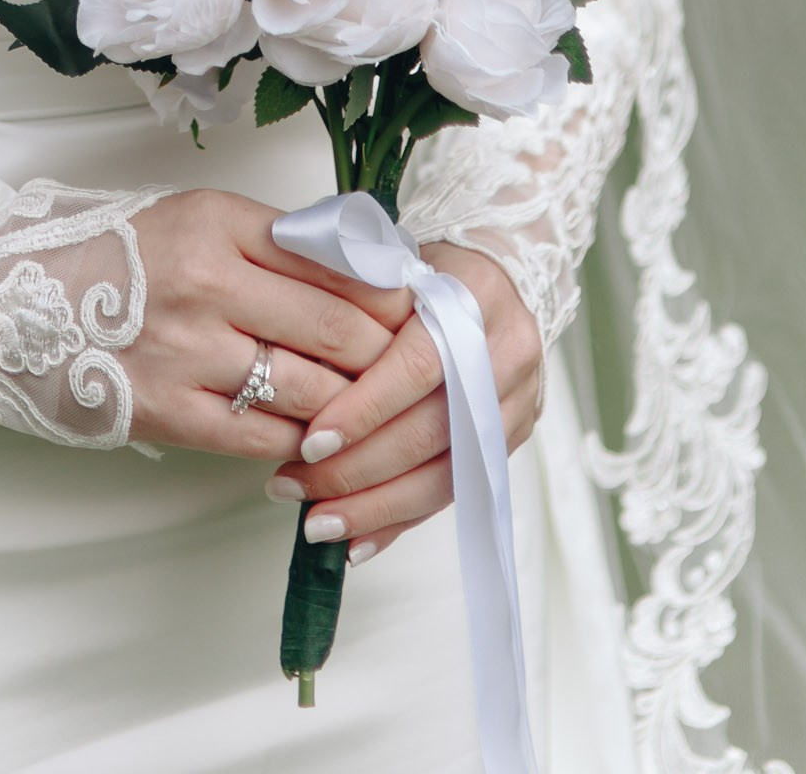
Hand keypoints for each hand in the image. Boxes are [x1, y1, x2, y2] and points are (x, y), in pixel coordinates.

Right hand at [127, 190, 412, 457]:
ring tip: (369, 410)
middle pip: (335, 328)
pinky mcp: (167, 410)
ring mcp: (186, 350)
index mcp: (218, 223)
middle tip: (409, 369)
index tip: (414, 312)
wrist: (14, 299)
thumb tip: (367, 271)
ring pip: (309, 389)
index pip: (336, 262)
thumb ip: (272, 244)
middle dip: (386, 356)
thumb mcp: (194, 220)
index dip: (390, 295)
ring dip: (351, 407)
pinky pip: (262, 436)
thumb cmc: (115, 257)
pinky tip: (314, 440)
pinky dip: (299, 442)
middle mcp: (207, 282)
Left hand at [264, 243, 541, 558]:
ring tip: (316, 523)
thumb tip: (290, 359)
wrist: (501, 275)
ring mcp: (515, 405)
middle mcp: (506, 355)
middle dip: (356, 469)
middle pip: (430, 431)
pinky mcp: (510, 443)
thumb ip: (355, 303)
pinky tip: (357, 542)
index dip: (364, 408)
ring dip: (374, 507)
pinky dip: (401, 521)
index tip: (310, 440)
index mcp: (475, 296)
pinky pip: (454, 494)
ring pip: (445, 475)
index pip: (417, 364)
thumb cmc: (428, 268)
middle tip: (293, 485)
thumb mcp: (393, 263)